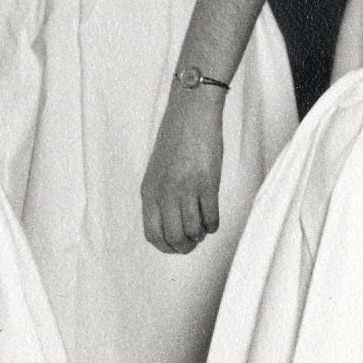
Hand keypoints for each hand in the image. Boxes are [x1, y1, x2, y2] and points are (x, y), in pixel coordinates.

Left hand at [141, 80, 227, 253]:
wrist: (190, 115)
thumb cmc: (175, 141)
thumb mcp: (157, 172)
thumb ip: (160, 197)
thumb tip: (169, 224)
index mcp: (149, 191)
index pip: (152, 234)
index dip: (166, 247)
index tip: (177, 246)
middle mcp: (165, 193)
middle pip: (174, 238)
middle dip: (186, 246)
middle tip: (194, 241)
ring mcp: (186, 189)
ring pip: (193, 231)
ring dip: (201, 234)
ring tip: (204, 226)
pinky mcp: (207, 183)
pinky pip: (211, 217)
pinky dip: (213, 224)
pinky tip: (213, 219)